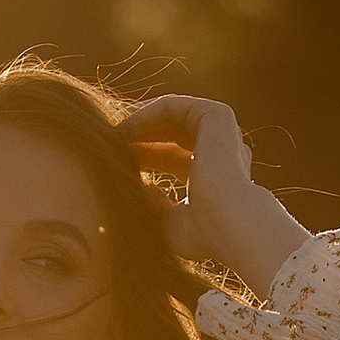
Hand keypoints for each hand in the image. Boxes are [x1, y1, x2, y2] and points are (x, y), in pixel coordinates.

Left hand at [120, 94, 305, 299]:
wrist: (230, 224)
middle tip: (109, 142)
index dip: (142, 156)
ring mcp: (221, 130)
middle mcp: (220, 149)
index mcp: (214, 175)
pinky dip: (145, 114)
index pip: (171, 157)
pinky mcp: (216, 114)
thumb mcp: (170, 222)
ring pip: (170, 116)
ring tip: (111, 133)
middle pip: (170, 133)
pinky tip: (124, 129)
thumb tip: (141, 189)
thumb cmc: (203, 233)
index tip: (114, 161)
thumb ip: (155, 206)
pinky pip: (172, 106)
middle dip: (138, 136)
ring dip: (138, 122)